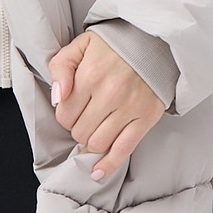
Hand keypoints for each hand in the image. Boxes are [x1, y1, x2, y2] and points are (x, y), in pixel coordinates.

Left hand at [47, 31, 164, 179]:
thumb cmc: (115, 44)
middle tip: (85, 119)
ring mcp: (129, 108)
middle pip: (80, 132)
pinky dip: (108, 165)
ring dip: (91, 144)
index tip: (72, 110)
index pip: (64, 114)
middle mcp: (110, 93)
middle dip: (77, 130)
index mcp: (90, 74)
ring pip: (98, 144)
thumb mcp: (81, 45)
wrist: (155, 40)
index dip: (64, 116)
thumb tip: (57, 97)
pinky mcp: (146, 118)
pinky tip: (97, 172)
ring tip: (94, 133)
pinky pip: (124, 149)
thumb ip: (60, 67)